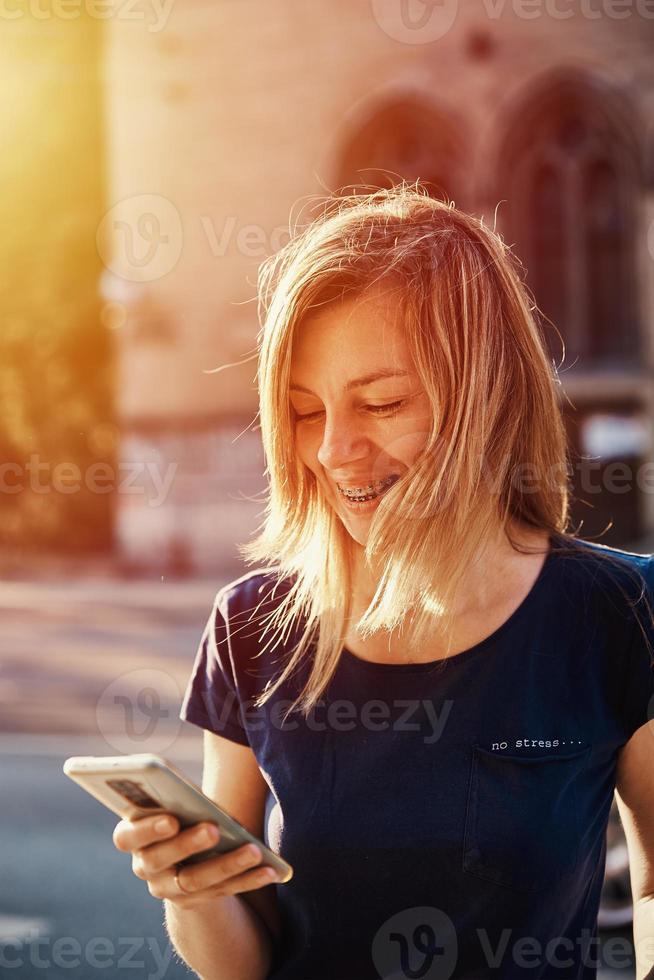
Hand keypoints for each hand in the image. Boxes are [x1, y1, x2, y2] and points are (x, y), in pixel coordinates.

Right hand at [112, 813, 278, 906]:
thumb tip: (197, 798)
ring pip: (196, 881)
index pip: (128, 837)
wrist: (183, 847)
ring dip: (227, 865)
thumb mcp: (171, 801)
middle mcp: (146, 866)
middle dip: (189, 844)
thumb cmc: (177, 808)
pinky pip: (223, 891)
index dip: (148, 830)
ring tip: (254, 851)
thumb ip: (175, 798)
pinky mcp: (195, 901)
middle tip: (214, 829)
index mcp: (131, 836)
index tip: (172, 819)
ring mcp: (168, 888)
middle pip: (162, 860)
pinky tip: (271, 870)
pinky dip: (248, 880)